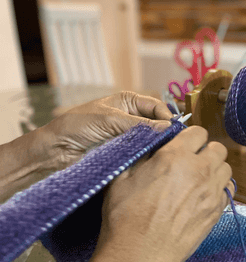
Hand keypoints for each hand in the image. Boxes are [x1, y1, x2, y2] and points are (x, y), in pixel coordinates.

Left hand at [42, 91, 172, 168]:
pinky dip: (148, 155)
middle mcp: (132, 118)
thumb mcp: (111, 119)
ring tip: (163, 152)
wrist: (56, 150)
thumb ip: (140, 124)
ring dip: (156, 145)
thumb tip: (168, 127)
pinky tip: (152, 159)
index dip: (166, 117)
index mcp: (129, 102)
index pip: (156, 107)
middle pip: (157, 123)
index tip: (173, 130)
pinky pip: (142, 153)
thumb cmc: (78, 126)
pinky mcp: (126, 152)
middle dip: (164, 132)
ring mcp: (129, 136)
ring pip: (152, 140)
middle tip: (172, 143)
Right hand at [95, 125, 233, 261]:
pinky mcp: (216, 211)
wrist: (140, 255)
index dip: (190, 137)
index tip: (183, 145)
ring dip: (214, 170)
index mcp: (176, 156)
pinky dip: (218, 189)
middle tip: (192, 161)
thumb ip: (142, 154)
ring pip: (226, 169)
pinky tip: (202, 197)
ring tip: (198, 179)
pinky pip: (227, 191)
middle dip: (206, 151)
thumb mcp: (123, 176)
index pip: (198, 132)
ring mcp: (211, 191)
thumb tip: (153, 143)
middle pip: (218, 148)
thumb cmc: (126, 217)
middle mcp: (199, 170)